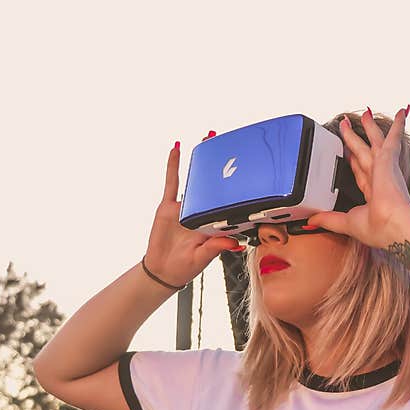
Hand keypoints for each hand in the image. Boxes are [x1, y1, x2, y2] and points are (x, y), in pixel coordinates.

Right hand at [143, 132, 244, 286]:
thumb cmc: (186, 267)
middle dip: (220, 163)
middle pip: (213, 183)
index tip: (246, 169)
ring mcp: (185, 207)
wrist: (163, 271)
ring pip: (194, 178)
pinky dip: (173, 165)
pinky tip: (177, 149)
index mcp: (214, 222)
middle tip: (227, 141)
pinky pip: (172, 183)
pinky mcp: (168, 207)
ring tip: (208, 138)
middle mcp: (201, 211)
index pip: (228, 201)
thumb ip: (216, 248)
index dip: (236, 185)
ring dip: (200, 159)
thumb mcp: (203, 258)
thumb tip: (235, 243)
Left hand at [304, 107, 409, 248]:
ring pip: (374, 141)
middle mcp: (379, 178)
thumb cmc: (378, 228)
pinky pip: (392, 137)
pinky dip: (397, 125)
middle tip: (347, 125)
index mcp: (372, 193)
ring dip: (370, 127)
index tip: (347, 153)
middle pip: (364, 153)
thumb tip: (311, 221)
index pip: (359, 172)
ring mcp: (384, 168)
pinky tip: (400, 112)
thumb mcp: (345, 222)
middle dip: (355, 139)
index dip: (352, 161)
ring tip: (366, 112)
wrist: (394, 225)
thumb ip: (328, 219)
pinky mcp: (388, 160)